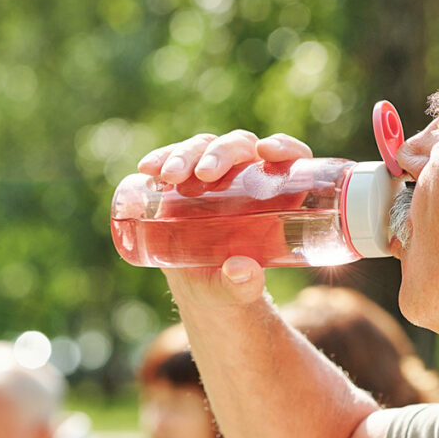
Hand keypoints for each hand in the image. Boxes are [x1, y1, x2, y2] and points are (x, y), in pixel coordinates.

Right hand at [136, 130, 311, 308]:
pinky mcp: (182, 181)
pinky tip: (148, 169)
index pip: (290, 158)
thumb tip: (241, 271)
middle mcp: (246, 177)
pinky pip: (173, 159)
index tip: (267, 152)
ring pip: (204, 147)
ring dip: (186, 155)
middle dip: (221, 152)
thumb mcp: (239, 290)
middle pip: (239, 147)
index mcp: (276, 196)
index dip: (284, 147)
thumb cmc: (232, 285)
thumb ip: (243, 285)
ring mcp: (212, 176)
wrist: (203, 291)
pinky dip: (161, 159)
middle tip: (204, 174)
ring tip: (170, 176)